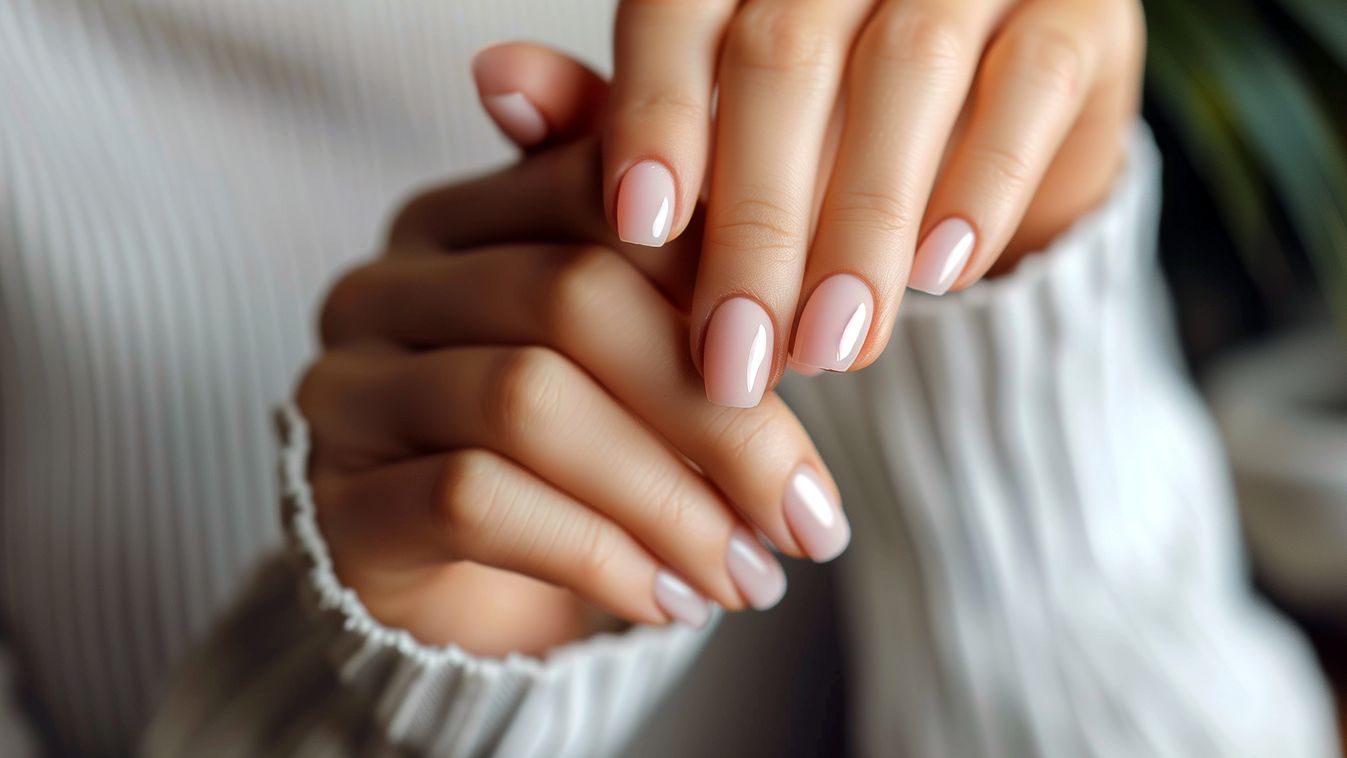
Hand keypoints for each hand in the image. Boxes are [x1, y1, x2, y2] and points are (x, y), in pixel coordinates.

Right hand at [298, 126, 848, 656]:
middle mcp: (389, 285)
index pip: (599, 192)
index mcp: (463, 219)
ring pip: (528, 403)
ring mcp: (351, 390)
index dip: (717, 270)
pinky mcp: (343, 501)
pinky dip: (598, 555)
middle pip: (572, 298)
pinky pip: (477, 502)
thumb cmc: (566, 458)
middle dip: (716, 414)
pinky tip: (670, 601)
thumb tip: (814, 301)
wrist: (459, 591)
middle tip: (809, 513)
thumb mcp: (630, 365)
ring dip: (668, 501)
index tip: (816, 365)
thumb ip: (686, 297)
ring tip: (752, 573)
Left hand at [604, 0, 1143, 404]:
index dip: (655, 111)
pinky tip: (938, 276)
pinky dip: (979, 187)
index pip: (683, 6)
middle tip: (738, 356)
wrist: (988, 135)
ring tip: (829, 349)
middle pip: (786, 51)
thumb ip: (619, 112)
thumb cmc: (819, 134)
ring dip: (862, 226)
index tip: (638, 228)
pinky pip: (1027, 89)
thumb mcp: (713, 130)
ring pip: (905, 72)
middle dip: (758, 219)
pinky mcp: (1075, 14)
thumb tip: (493, 78)